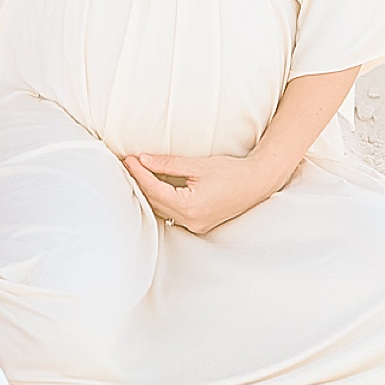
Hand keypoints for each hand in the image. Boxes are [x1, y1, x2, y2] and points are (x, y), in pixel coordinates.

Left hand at [122, 147, 277, 235]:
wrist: (256, 183)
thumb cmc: (231, 172)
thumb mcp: (197, 165)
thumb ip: (168, 164)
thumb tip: (143, 159)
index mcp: (189, 206)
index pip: (154, 189)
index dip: (138, 173)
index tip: (129, 159)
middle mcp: (190, 220)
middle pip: (155, 201)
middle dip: (140, 182)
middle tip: (129, 164)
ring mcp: (194, 225)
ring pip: (162, 209)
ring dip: (149, 192)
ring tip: (137, 173)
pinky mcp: (198, 224)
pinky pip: (172, 213)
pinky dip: (161, 199)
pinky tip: (155, 186)